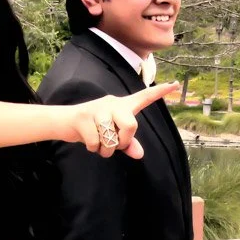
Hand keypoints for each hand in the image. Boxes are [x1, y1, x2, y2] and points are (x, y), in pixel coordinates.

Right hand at [61, 82, 179, 158]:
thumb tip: (139, 154)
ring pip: (111, 138)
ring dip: (106, 149)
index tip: (175, 84)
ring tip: (99, 143)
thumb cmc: (94, 129)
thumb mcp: (112, 136)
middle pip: (130, 125)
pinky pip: (96, 142)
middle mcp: (112, 103)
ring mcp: (97, 108)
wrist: (64, 122)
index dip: (160, 92)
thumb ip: (128, 144)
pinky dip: (93, 148)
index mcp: (122, 106)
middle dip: (124, 141)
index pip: (144, 97)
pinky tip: (88, 140)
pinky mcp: (83, 116)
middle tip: (115, 144)